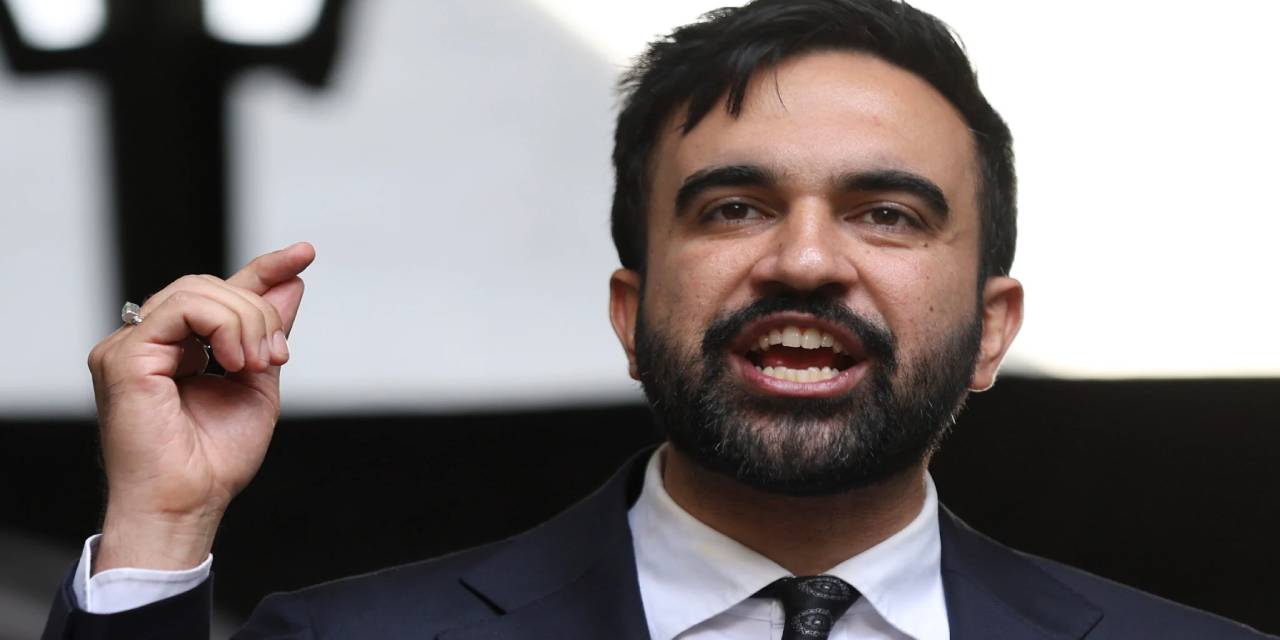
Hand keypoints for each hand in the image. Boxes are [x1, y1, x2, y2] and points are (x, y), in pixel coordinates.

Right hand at [90, 243, 315, 572]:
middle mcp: (152, 342)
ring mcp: (131, 345)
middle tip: (276, 356)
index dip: (265, 269)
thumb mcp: (258, 384)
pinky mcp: (123, 354)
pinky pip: (180, 309)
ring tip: (256, 364)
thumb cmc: (214, 461)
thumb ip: (269, 334)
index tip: (304, 254)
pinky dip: (221, 326)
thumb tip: (292, 284)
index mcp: (181, 349)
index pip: (221, 293)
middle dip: (259, 311)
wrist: (188, 502)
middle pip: (213, 288)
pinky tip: (233, 361)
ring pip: (198, 291)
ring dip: (245, 322)